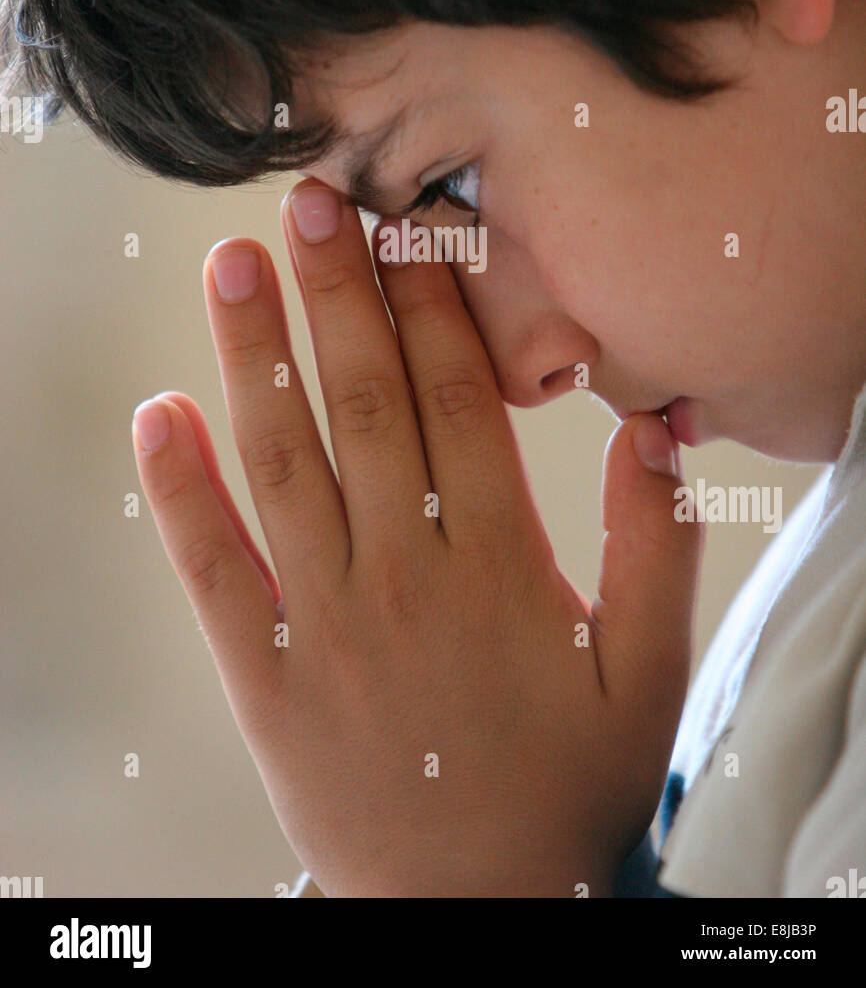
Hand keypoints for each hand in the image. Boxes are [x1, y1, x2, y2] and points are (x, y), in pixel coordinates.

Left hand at [131, 179, 702, 897]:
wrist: (476, 912)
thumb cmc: (567, 785)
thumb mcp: (647, 675)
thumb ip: (658, 548)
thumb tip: (652, 430)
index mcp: (499, 566)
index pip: (458, 403)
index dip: (430, 305)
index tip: (404, 227)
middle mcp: (404, 577)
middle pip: (365, 406)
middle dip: (336, 295)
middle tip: (308, 201)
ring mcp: (324, 624)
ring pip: (282, 464)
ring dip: (254, 357)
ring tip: (231, 265)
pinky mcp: (263, 675)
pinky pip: (210, 571)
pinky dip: (179, 491)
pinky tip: (159, 413)